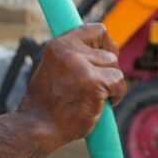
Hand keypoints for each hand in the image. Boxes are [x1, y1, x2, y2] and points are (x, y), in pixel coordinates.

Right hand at [16, 23, 126, 153]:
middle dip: (108, 70)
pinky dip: (116, 95)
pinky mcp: (94, 83)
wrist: (38, 127)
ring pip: (115, 68)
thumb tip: (105, 51)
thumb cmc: (47, 103)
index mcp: (58, 45)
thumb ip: (74, 57)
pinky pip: (119, 83)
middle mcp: (69, 51)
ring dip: (111, 84)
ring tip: (96, 96)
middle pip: (110, 52)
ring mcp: (82, 67)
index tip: (104, 57)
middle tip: (97, 85)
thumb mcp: (54, 68)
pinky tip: (101, 104)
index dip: (105, 44)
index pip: (96, 30)